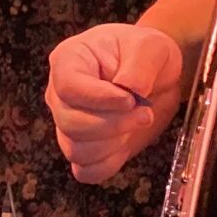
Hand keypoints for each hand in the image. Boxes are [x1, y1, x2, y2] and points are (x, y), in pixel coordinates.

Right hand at [46, 23, 184, 183]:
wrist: (156, 75)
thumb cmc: (145, 53)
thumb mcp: (150, 46)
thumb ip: (139, 64)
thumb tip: (129, 90)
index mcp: (68, 60)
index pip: (68, 87)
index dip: (99, 99)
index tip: (131, 99)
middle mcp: (60, 94)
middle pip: (69, 122)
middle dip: (113, 124)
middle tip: (144, 113)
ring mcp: (68, 123)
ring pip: (76, 149)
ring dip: (113, 144)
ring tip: (137, 123)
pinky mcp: (85, 147)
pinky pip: (85, 170)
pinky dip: (106, 165)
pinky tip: (124, 144)